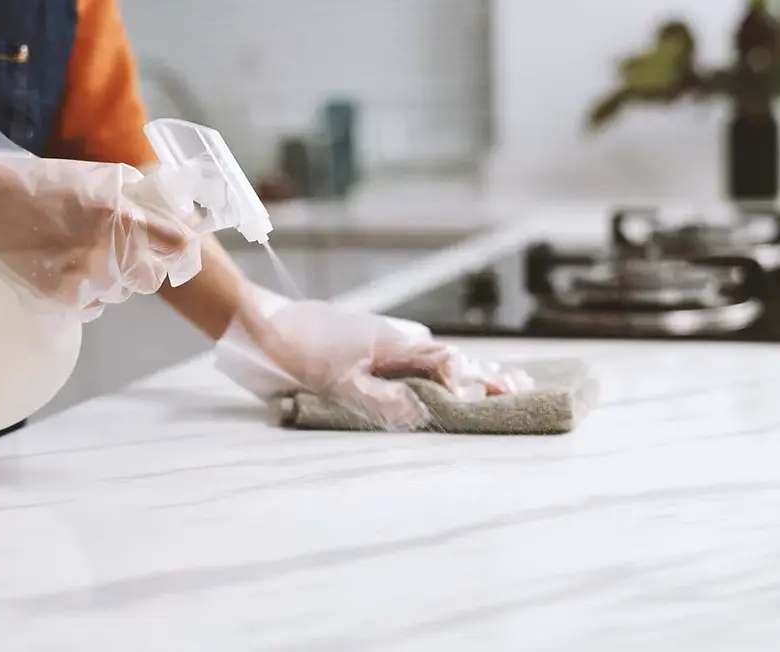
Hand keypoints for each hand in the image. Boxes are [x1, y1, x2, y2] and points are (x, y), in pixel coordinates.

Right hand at [0, 155, 192, 317]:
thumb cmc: (14, 180)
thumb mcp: (75, 175)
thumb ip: (117, 196)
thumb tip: (149, 209)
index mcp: (115, 210)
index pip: (174, 240)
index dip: (180, 246)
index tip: (181, 246)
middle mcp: (106, 247)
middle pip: (149, 275)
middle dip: (143, 267)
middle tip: (126, 254)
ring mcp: (82, 277)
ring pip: (120, 292)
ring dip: (112, 281)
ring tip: (81, 257)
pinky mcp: (59, 299)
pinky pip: (93, 306)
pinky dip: (87, 295)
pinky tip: (64, 273)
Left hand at [246, 301, 505, 429]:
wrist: (267, 323)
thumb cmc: (300, 350)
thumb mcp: (338, 382)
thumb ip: (381, 399)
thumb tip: (424, 415)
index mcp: (396, 345)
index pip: (446, 363)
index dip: (468, 383)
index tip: (485, 401)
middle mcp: (399, 340)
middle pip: (452, 358)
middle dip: (487, 374)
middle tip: (523, 388)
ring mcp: (387, 341)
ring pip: (438, 357)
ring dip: (471, 370)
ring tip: (505, 380)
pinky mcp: (374, 346)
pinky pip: (419, 357)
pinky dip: (444, 368)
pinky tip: (452, 374)